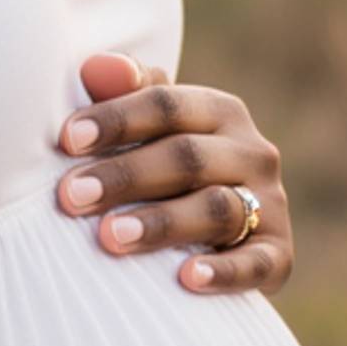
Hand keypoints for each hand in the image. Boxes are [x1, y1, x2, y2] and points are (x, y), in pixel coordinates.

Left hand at [55, 51, 292, 296]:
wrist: (221, 235)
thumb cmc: (164, 167)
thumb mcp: (149, 128)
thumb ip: (123, 93)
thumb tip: (97, 66)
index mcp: (219, 110)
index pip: (166, 105)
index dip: (116, 119)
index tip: (67, 139)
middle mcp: (252, 151)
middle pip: (187, 156)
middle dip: (124, 175)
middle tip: (70, 196)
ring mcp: (270, 204)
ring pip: (215, 208)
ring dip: (161, 223)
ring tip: (110, 237)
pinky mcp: (278, 255)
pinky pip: (256, 263)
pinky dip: (223, 271)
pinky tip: (186, 278)